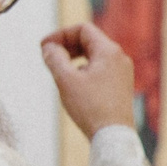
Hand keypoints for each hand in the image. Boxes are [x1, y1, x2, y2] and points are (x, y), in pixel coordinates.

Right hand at [40, 21, 137, 136]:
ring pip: (94, 55)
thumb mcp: (66, 79)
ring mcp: (122, 72)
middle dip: (66, 46)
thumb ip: (54, 58)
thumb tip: (49, 48)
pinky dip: (83, 69)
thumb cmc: (91, 107)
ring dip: (73, 58)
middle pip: (89, 40)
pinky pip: (99, 68)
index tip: (44, 47)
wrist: (113, 136)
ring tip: (58, 71)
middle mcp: (119, 58)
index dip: (60, 34)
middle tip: (48, 56)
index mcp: (109, 51)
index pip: (82, 30)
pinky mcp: (120, 86)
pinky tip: (72, 84)